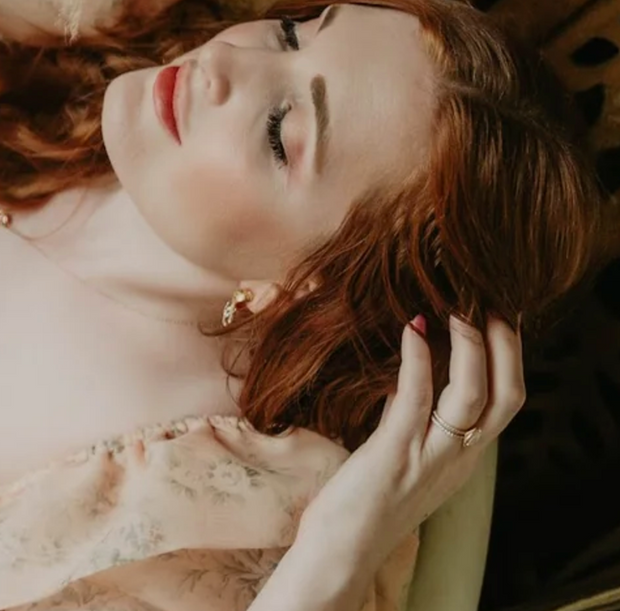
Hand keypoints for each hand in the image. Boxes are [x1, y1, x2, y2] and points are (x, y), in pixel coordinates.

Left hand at [298, 315, 523, 566]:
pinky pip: (417, 401)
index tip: (496, 314)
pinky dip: (419, 362)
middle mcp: (458, 456)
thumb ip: (410, 418)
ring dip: (471, 347)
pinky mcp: (395, 455)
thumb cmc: (364, 501)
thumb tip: (410, 372)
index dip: (508, 356)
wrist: (342, 551)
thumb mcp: (400, 453)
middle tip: (490, 299)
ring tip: (458, 307)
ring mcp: (430, 456)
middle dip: (506, 345)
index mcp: (464, 455)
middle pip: (507, 395)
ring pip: (474, 397)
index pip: (506, 400)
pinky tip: (412, 330)